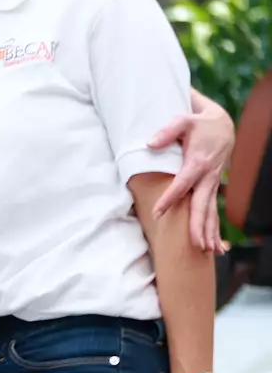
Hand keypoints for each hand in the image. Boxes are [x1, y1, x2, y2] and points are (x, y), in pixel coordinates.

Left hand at [150, 93, 233, 252]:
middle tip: (194, 244)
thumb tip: (149, 144)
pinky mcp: (213, 186)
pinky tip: (216, 246)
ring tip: (208, 251)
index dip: (170, 199)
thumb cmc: (198, 123)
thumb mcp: (183, 121)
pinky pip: (213, 210)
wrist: (222, 124)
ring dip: (209, 231)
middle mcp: (208, 176)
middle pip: (202, 204)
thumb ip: (166, 132)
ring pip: (211, 210)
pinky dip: (215, 228)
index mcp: (198, 162)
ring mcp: (212, 182)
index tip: (158, 212)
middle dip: (198, 224)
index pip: (182, 184)